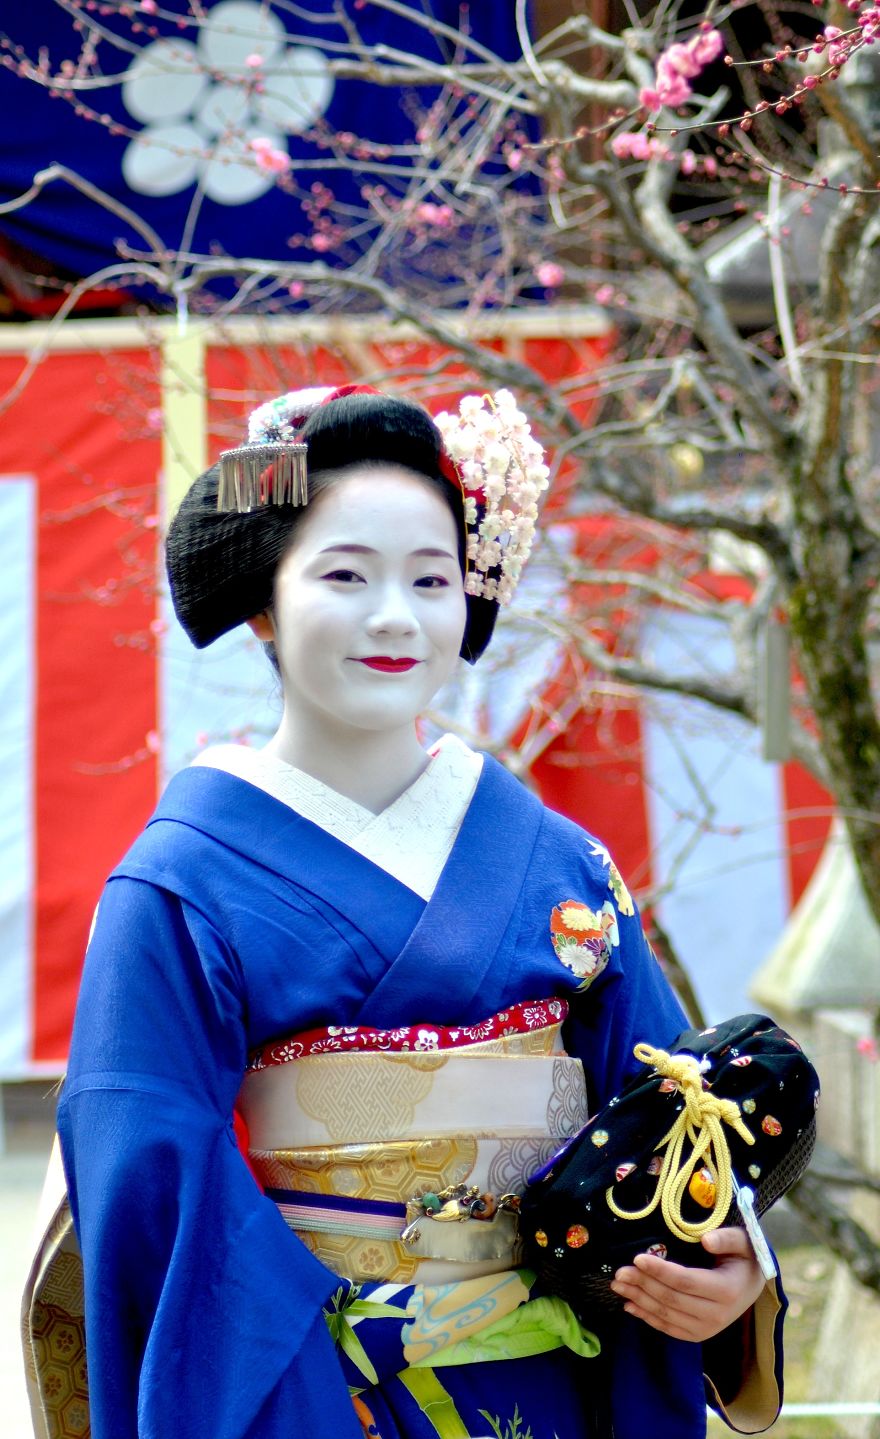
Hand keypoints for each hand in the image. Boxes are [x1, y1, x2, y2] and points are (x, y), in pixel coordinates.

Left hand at [608, 1227, 766, 1341]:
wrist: (753, 1285)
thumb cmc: (744, 1258)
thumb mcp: (742, 1242)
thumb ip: (726, 1238)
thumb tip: (706, 1240)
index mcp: (726, 1290)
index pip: (685, 1281)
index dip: (659, 1271)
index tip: (637, 1258)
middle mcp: (717, 1315)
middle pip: (671, 1299)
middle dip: (642, 1284)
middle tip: (620, 1272)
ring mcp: (707, 1329)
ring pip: (666, 1314)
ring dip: (639, 1300)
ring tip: (618, 1285)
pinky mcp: (698, 1335)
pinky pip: (669, 1328)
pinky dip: (647, 1317)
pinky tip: (630, 1305)